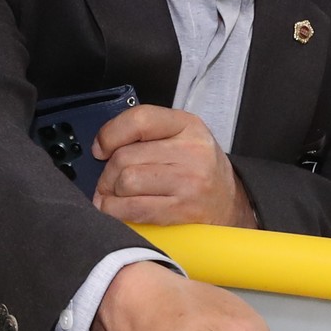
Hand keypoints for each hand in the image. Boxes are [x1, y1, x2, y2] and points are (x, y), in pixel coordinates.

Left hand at [92, 105, 256, 228]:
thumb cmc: (199, 169)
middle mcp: (191, 151)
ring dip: (110, 193)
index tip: (101, 148)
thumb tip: (103, 145)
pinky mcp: (182, 209)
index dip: (110, 135)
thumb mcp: (182, 137)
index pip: (139, 120)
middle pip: (126, 156)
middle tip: (107, 181)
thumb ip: (146, 133)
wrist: (229, 203)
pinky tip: (117, 209)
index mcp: (187, 125)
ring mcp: (188, 181)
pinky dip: (116, 210)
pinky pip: (135, 208)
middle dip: (107, 173)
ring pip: (127, 181)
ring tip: (113, 195)